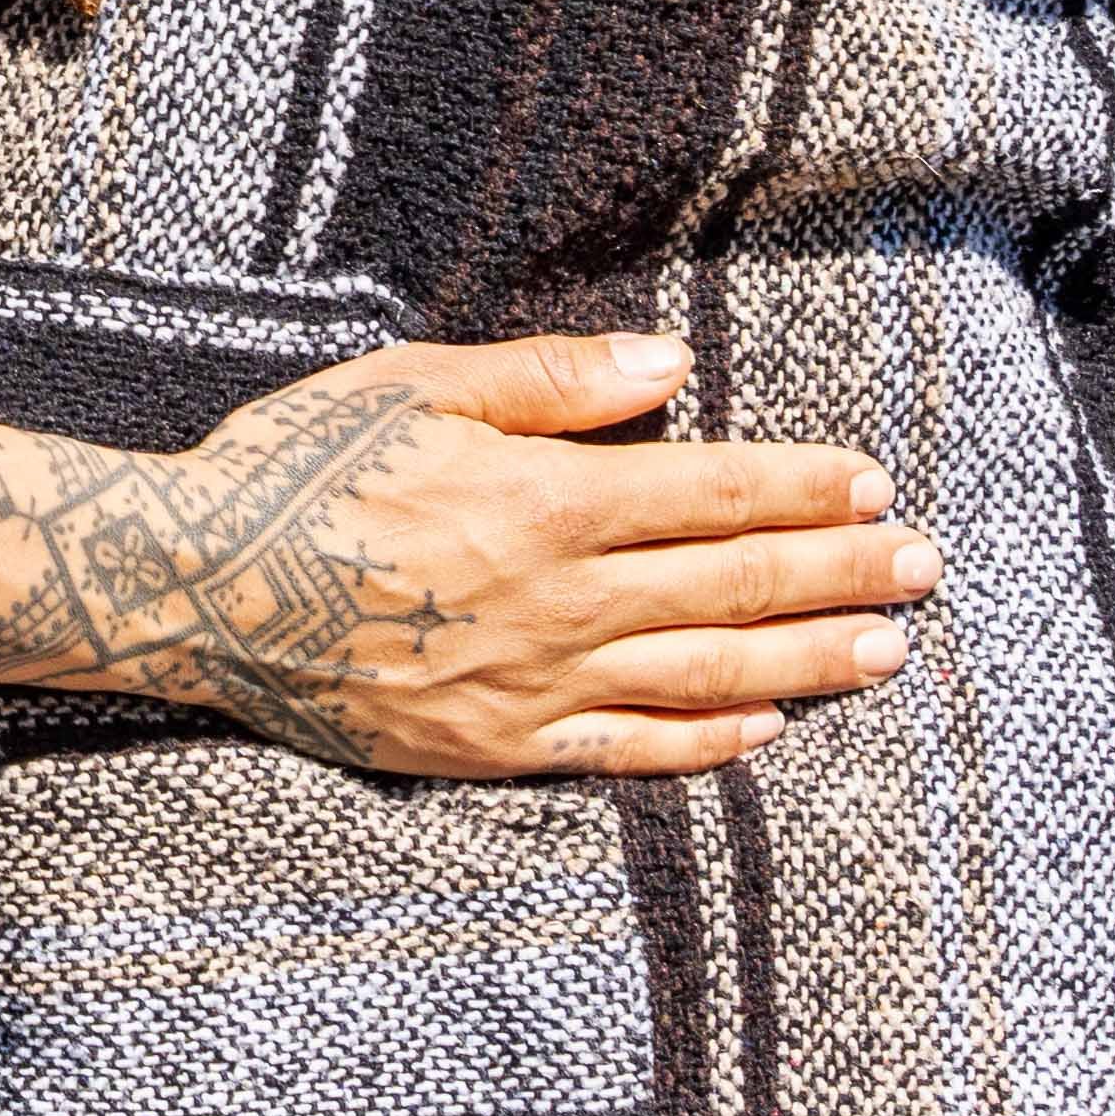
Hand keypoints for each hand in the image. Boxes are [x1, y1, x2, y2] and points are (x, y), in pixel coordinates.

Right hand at [0, 330, 935, 781]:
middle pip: (726, 586)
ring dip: (803, 658)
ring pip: (698, 673)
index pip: (705, 492)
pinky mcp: (493, 745)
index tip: (874, 484)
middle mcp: (553, 599)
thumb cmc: (296, 465)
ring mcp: (528, 683)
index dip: (798, 490)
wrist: (191, 583)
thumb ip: (548, 382)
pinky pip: (623, 750)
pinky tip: (764, 728)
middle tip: (923, 565)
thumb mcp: (411, 386)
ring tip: (884, 648)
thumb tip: (671, 365)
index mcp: (539, 499)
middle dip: (835, 571)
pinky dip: (702, 741)